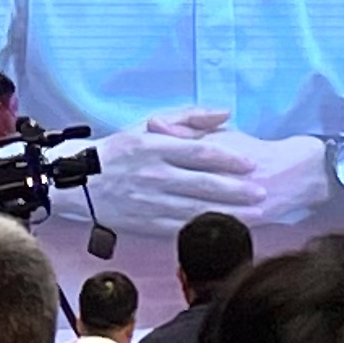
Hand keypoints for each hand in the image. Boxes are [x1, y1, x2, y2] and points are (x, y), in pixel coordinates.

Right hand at [92, 108, 265, 229]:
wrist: (80, 183)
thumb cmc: (120, 150)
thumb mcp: (149, 125)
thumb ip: (189, 117)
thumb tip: (225, 113)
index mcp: (156, 148)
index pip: (199, 153)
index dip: (228, 159)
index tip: (252, 164)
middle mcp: (155, 175)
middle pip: (203, 184)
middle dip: (236, 190)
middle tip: (262, 193)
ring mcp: (151, 202)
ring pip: (196, 209)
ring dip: (229, 213)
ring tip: (256, 214)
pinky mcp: (148, 224)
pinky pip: (182, 227)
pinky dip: (206, 228)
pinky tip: (226, 229)